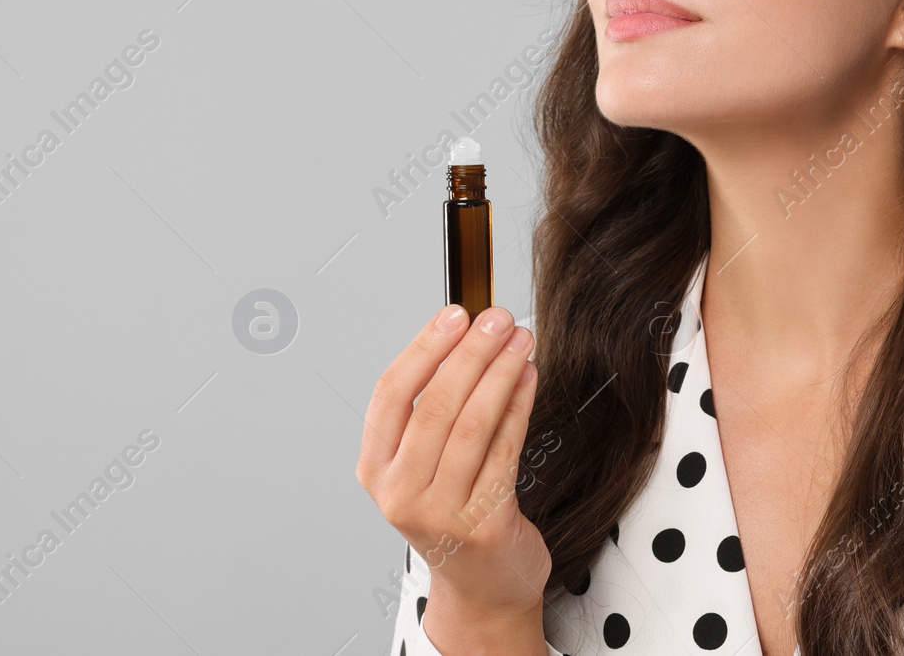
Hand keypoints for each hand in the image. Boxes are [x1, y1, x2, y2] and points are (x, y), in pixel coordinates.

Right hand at [356, 304, 550, 618]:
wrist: (482, 588)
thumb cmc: (453, 513)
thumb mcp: (420, 466)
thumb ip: (429, 410)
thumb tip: (462, 335)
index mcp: (375, 469)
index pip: (391, 395)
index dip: (424, 348)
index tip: (455, 315)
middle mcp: (400, 492)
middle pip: (436, 405)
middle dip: (470, 353)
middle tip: (496, 319)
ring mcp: (440, 513)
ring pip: (473, 425)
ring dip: (500, 373)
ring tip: (520, 341)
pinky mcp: (484, 525)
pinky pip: (505, 451)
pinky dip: (519, 406)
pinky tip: (528, 378)